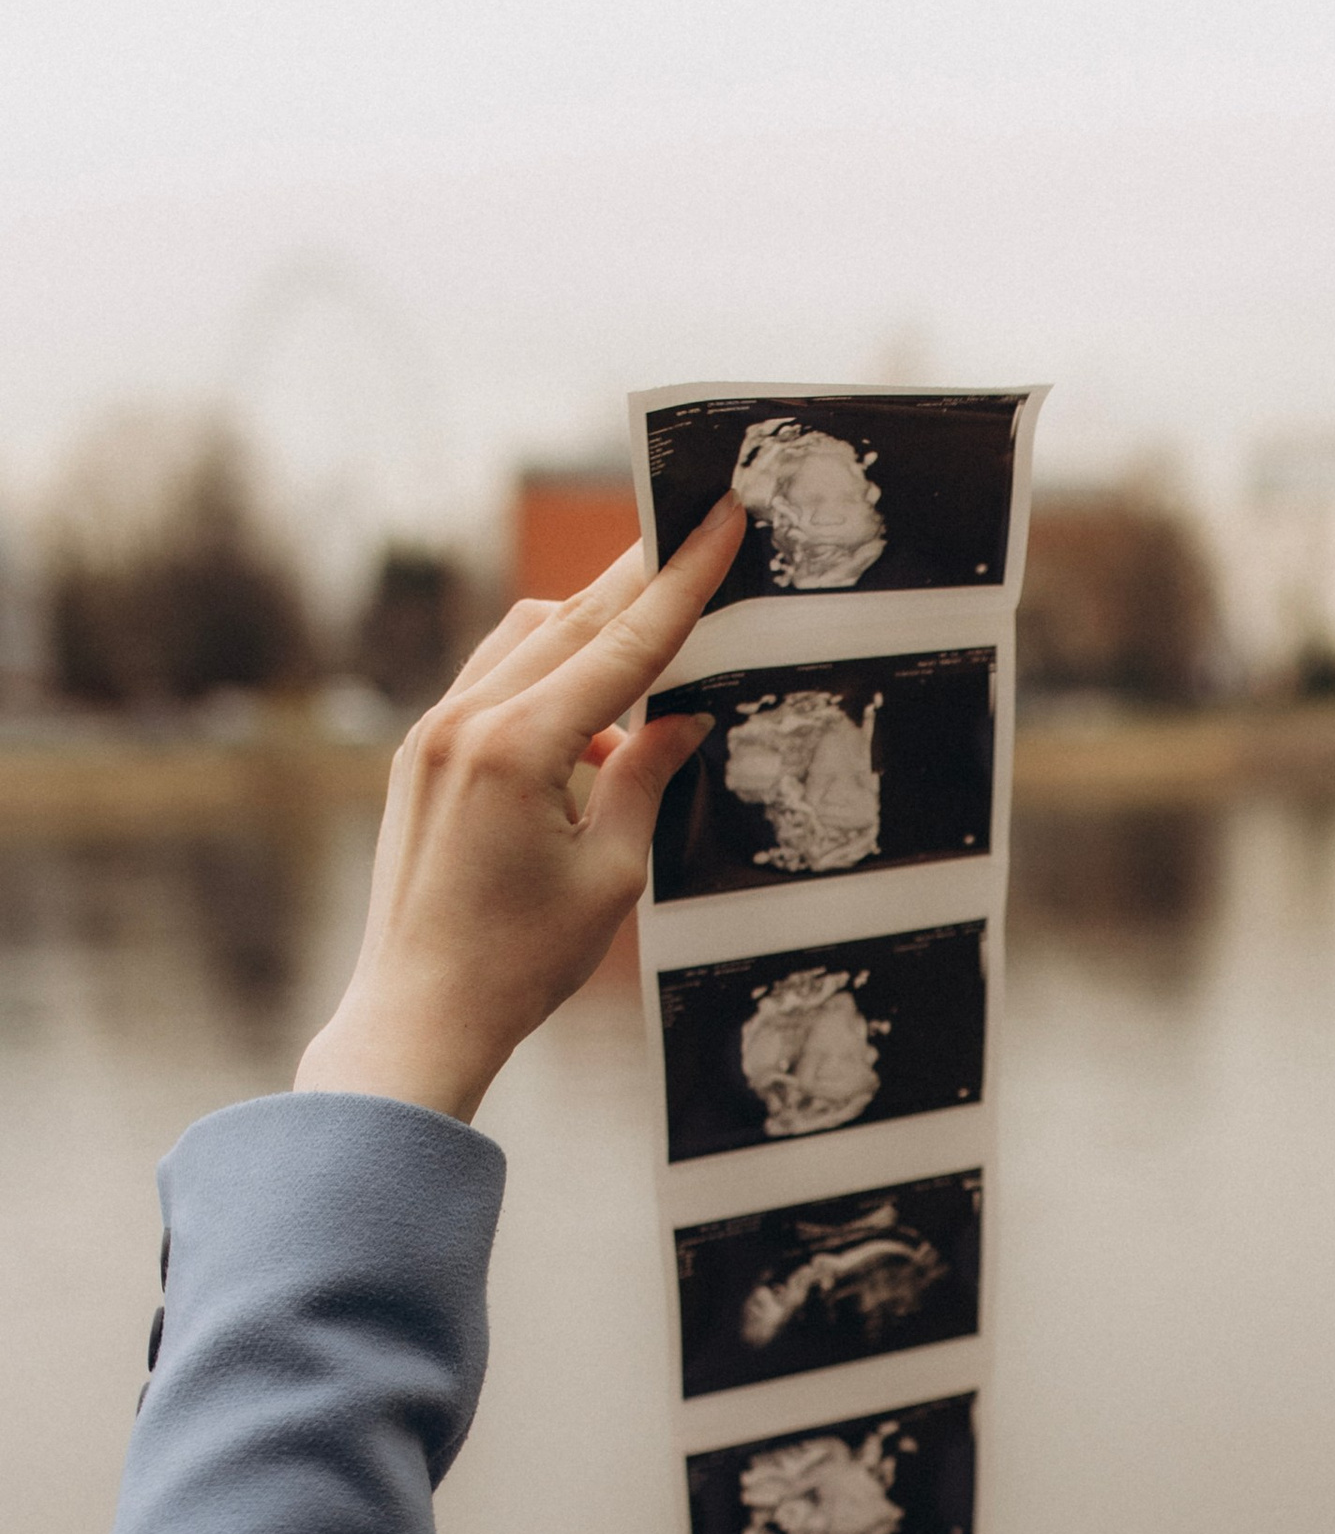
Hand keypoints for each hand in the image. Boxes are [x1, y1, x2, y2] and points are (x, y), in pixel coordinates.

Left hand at [295, 496, 744, 1122]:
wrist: (417, 1014)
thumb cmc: (518, 962)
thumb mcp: (610, 874)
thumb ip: (644, 778)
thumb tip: (680, 718)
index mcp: (517, 748)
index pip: (623, 645)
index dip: (681, 581)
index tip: (718, 519)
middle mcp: (465, 722)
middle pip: (571, 619)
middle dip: (638, 575)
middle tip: (691, 527)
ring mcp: (433, 733)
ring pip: (525, 639)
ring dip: (592, 626)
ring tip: (654, 620)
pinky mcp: (421, 755)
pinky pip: (494, 682)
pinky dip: (549, 676)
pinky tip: (595, 718)